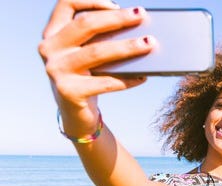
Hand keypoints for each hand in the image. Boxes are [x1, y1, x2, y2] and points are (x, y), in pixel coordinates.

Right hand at [38, 0, 153, 127]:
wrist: (76, 115)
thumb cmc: (88, 78)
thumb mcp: (88, 55)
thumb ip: (101, 39)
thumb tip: (137, 30)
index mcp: (53, 33)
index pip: (66, 4)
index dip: (91, 0)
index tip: (117, 4)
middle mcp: (49, 48)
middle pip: (86, 25)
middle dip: (117, 18)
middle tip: (142, 16)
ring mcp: (56, 70)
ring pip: (97, 52)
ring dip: (127, 46)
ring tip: (149, 43)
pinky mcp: (68, 92)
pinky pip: (105, 82)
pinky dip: (128, 79)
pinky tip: (143, 76)